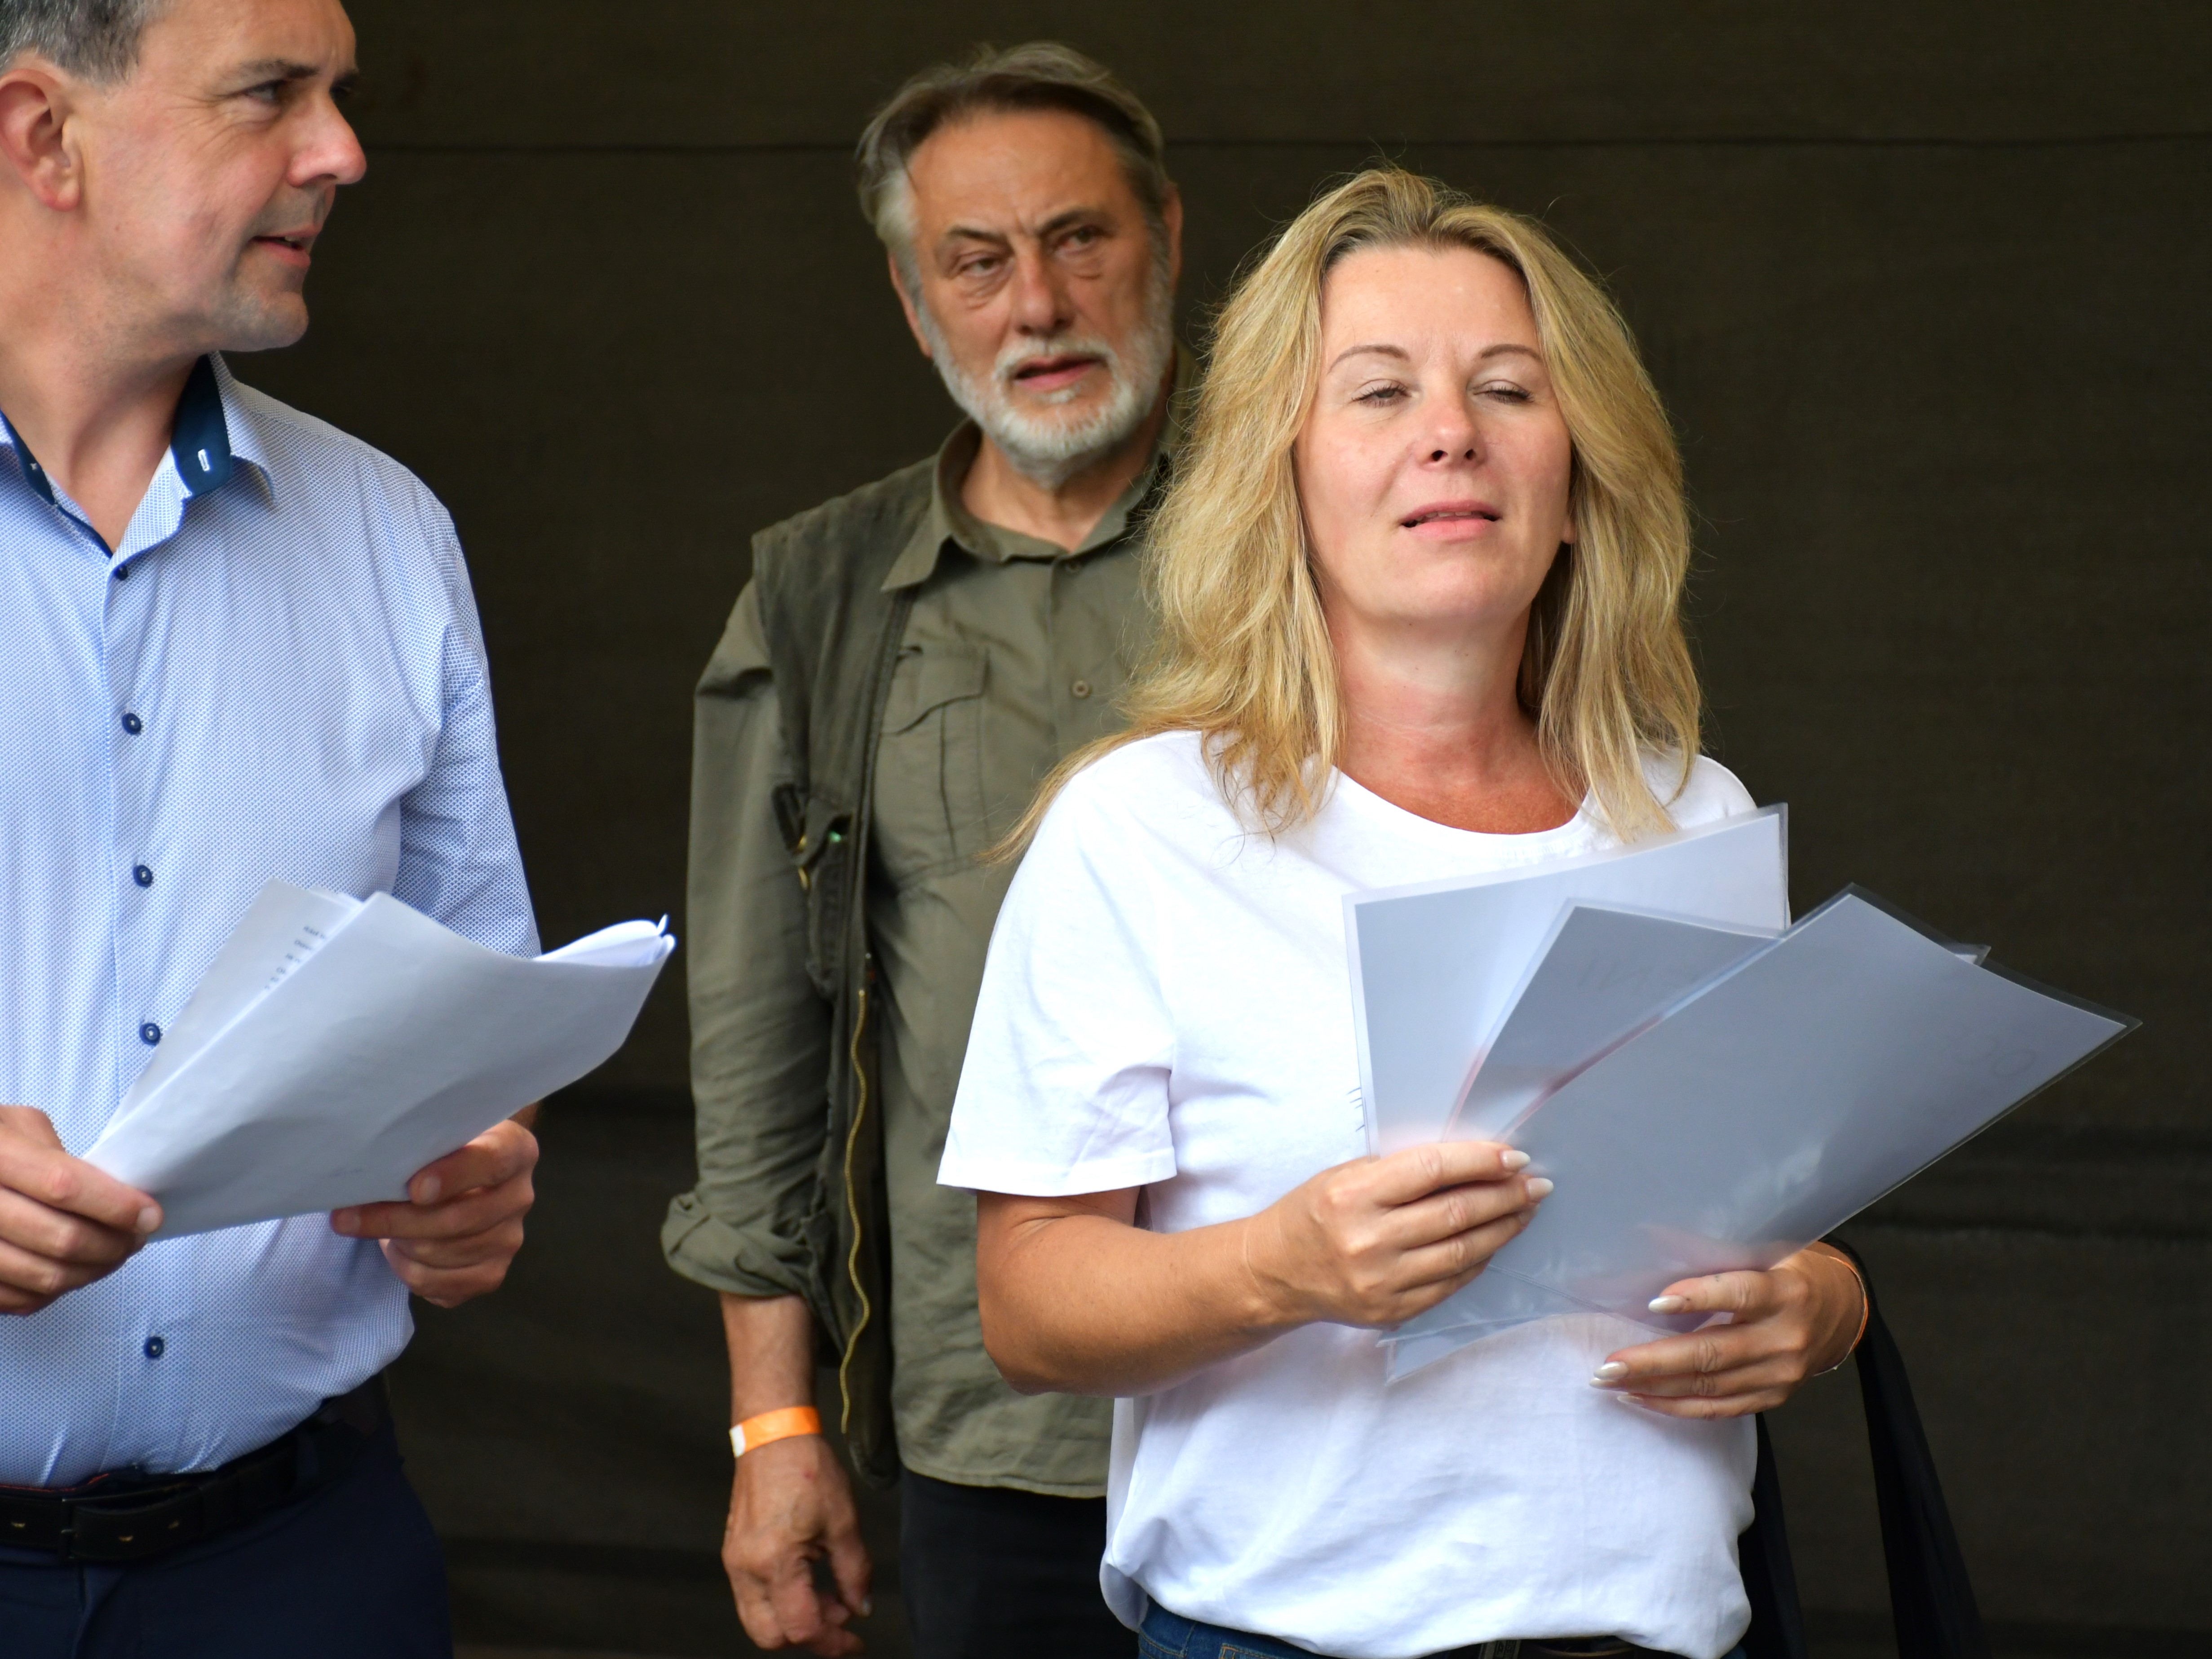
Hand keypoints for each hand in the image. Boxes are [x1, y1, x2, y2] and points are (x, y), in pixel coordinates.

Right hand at [0, 1105, 161, 1314]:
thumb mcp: (16, 1126)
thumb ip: (59, 1156)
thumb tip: (111, 1194)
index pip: (64, 1186)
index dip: (115, 1205)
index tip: (150, 1215)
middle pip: (59, 1238)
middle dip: (112, 1245)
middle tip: (135, 1239)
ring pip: (42, 1277)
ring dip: (90, 1273)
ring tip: (112, 1257)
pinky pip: (15, 1300)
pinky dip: (52, 1293)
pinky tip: (71, 1273)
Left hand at [330, 1117, 536, 1307]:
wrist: (466, 1174)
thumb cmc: (442, 1150)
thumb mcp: (438, 1134)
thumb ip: (420, 1147)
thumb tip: (371, 1174)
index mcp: (514, 1149)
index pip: (492, 1161)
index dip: (454, 1176)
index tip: (414, 1189)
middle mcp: (520, 1197)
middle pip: (458, 1220)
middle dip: (396, 1221)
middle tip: (346, 1218)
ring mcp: (509, 1240)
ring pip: (441, 1254)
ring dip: (399, 1244)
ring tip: (382, 1228)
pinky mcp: (492, 1274)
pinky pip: (438, 1284)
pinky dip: (407, 1270)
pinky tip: (400, 1251)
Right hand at [724, 1432, 870, 1654]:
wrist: (773, 1435)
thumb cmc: (808, 1469)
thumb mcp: (844, 1522)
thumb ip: (854, 1572)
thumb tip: (861, 1608)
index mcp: (775, 1562)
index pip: (802, 1627)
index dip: (833, 1642)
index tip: (855, 1642)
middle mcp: (746, 1569)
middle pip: (770, 1636)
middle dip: (808, 1635)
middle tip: (840, 1616)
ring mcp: (734, 1563)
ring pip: (758, 1620)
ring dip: (793, 1619)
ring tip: (827, 1594)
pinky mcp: (733, 1554)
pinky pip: (752, 1597)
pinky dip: (779, 1600)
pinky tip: (807, 1578)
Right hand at [1243, 1140, 1547, 1328]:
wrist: (1275, 1272)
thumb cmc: (1313, 1213)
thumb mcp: (1346, 1175)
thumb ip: (1401, 1172)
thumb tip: (1471, 1164)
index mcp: (1354, 1195)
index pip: (1433, 1169)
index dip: (1481, 1161)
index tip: (1514, 1156)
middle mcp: (1369, 1240)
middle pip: (1456, 1213)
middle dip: (1505, 1195)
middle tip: (1535, 1184)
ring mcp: (1382, 1281)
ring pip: (1462, 1251)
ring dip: (1503, 1228)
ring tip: (1524, 1210)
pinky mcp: (1392, 1310)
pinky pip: (1451, 1283)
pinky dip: (1478, 1260)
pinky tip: (1493, 1242)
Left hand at [1590, 1244, 1865, 1416]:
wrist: (1839, 1312)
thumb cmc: (1788, 1271)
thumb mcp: (1764, 1249)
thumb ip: (1715, 1251)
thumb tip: (1648, 1237)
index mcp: (1786, 1292)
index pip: (1740, 1294)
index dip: (1698, 1298)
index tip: (1654, 1303)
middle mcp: (1784, 1338)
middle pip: (1713, 1353)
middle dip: (1654, 1361)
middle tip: (1608, 1364)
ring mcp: (1779, 1374)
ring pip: (1709, 1387)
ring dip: (1654, 1386)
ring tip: (1609, 1379)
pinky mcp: (1772, 1397)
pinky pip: (1718, 1409)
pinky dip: (1675, 1405)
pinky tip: (1640, 1396)